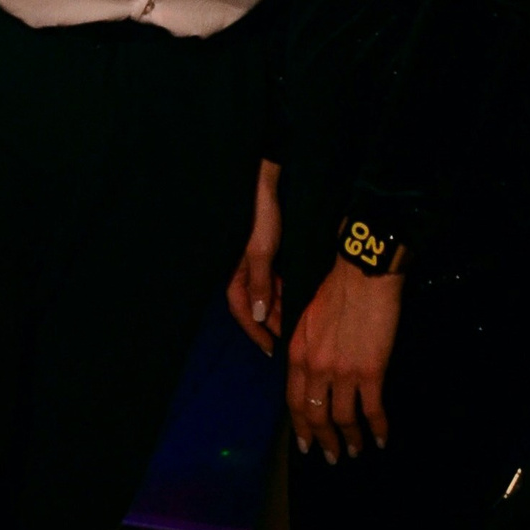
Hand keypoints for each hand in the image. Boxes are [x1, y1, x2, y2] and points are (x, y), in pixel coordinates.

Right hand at [227, 158, 282, 353]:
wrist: (265, 180)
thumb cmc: (261, 215)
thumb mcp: (261, 252)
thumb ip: (259, 284)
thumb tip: (257, 316)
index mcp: (234, 272)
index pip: (242, 311)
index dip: (255, 332)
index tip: (271, 349)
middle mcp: (240, 268)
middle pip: (253, 303)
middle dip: (268, 322)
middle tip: (289, 339)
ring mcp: (252, 259)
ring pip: (264, 290)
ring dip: (276, 306)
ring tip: (295, 322)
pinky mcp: (264, 248)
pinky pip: (271, 277)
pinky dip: (281, 289)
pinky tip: (295, 296)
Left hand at [286, 259, 402, 461]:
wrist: (363, 275)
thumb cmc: (337, 290)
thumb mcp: (308, 320)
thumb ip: (306, 349)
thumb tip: (311, 371)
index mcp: (298, 355)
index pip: (294, 401)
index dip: (301, 427)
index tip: (306, 444)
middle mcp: (315, 369)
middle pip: (316, 416)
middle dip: (324, 441)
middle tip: (332, 457)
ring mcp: (342, 373)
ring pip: (342, 418)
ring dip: (350, 440)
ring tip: (357, 451)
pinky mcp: (370, 372)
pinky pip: (371, 409)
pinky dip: (377, 428)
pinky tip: (381, 438)